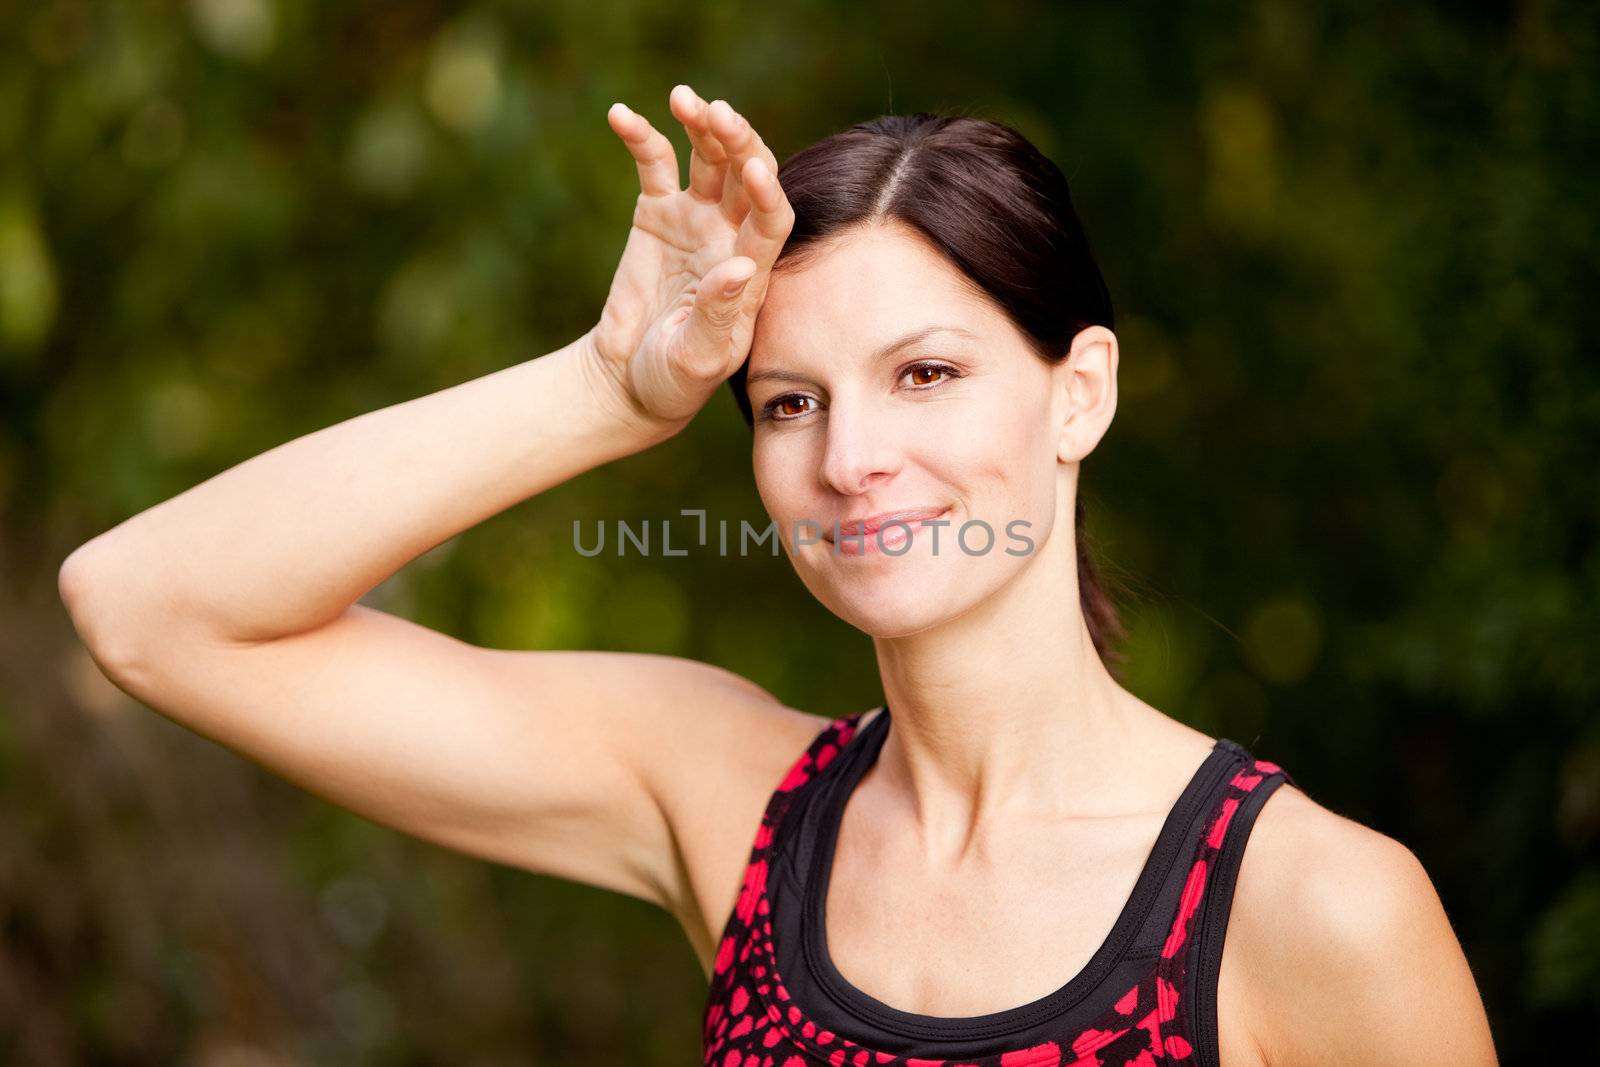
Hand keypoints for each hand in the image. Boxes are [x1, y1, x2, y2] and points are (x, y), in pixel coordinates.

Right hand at [583, 85, 794, 436]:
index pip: (773, 219)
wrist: (630, 380)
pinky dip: (640, 136)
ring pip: (708, 159)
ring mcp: (696, 219)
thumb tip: (737, 266)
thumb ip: (719, 314)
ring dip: (700, 125)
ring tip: (683, 98)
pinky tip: (619, 114)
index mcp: (753, 271)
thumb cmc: (675, 379)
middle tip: (717, 115)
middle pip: (747, 174)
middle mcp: (732, 235)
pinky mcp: (657, 211)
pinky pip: (653, 163)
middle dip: (737, 142)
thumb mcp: (700, 358)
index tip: (756, 169)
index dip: (768, 193)